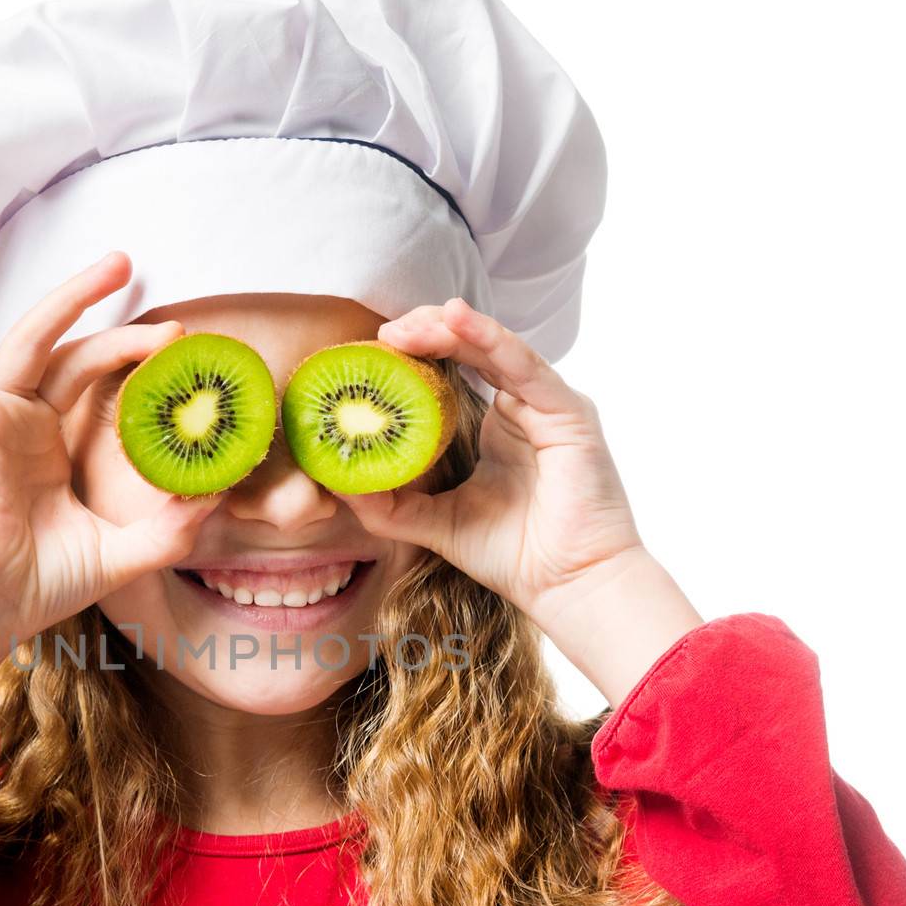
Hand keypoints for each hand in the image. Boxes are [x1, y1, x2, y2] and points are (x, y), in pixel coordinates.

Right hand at [0, 248, 222, 643]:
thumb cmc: (38, 587)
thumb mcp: (122, 554)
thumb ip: (170, 528)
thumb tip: (218, 495)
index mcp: (48, 448)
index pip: (93, 384)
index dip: (133, 360)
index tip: (179, 347)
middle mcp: (21, 425)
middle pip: (71, 352)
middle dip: (109, 315)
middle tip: (149, 285)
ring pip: (33, 340)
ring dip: (69, 298)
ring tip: (116, 264)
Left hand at [336, 297, 646, 624]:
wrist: (567, 586)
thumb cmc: (515, 557)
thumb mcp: (435, 524)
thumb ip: (389, 504)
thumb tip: (337, 481)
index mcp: (496, 425)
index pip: (453, 371)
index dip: (414, 355)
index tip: (371, 354)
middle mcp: (523, 406)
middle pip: (472, 348)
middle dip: (425, 332)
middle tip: (383, 333)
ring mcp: (547, 404)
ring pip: (494, 347)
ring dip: (448, 329)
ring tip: (406, 324)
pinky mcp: (568, 410)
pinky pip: (523, 364)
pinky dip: (489, 337)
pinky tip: (455, 319)